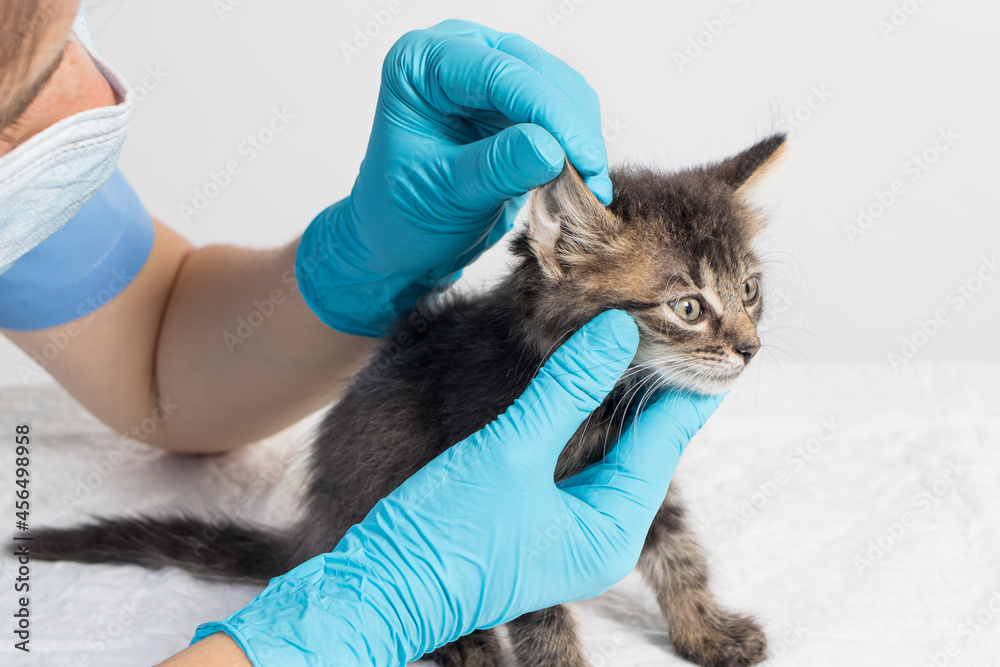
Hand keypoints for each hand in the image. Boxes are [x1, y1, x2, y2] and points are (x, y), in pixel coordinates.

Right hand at [191, 310, 722, 665]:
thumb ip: (568, 388)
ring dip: (607, 395)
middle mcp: (600, 532)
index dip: (680, 381)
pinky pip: (572, 456)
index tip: (700, 328)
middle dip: (643, 382)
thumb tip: (619, 332)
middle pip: (640, 443)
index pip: (664, 440)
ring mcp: (568, 525)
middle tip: (656, 316)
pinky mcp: (537, 515)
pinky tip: (574, 376)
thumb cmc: (447, 534)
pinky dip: (575, 416)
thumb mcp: (513, 450)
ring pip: (605, 446)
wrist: (380, 586)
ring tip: (619, 334)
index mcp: (612, 529)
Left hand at [296, 19, 611, 335]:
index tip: (583, 158)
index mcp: (421, 64)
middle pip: (537, 71)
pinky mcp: (514, 100)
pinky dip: (577, 143)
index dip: (550, 114)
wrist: (400, 243)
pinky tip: (579, 178)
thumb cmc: (403, 218)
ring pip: (560, 87)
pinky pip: (563, 109)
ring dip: (581, 135)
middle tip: (594, 179)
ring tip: (587, 187)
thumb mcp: (447, 196)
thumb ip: (497, 168)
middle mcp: (457, 54)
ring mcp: (488, 72)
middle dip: (571, 126)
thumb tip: (552, 147)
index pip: (500, 73)